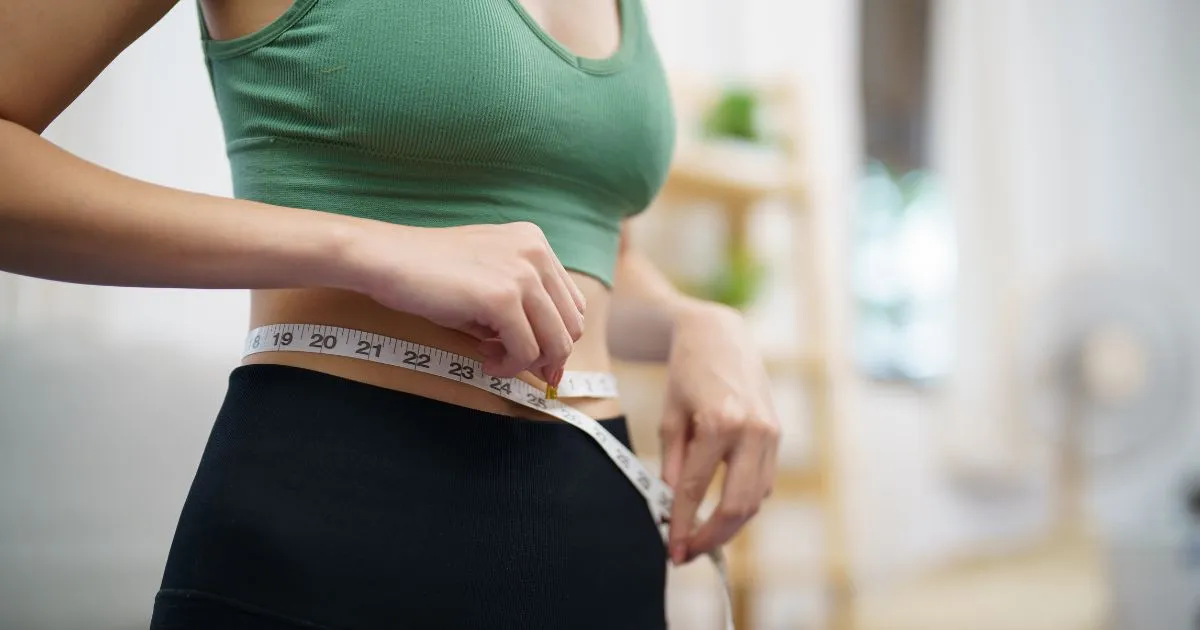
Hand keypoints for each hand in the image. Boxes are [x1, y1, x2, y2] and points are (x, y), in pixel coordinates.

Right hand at [341, 221, 585, 384]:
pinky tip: (484, 360)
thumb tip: (551, 365)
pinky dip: (508, 366)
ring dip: (525, 363)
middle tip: (512, 364)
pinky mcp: (503, 297)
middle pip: (570, 326)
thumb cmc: (429, 274)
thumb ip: (522, 312)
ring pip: (555, 343)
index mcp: (535, 242)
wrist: (386, 259)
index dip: (557, 338)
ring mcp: (522, 273)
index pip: (571, 303)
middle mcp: (536, 252)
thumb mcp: (487, 282)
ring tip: (492, 359)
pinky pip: (526, 351)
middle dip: (547, 356)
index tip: (534, 359)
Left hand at [660, 302, 779, 564]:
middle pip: (737, 505)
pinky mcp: (778, 435)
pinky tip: (721, 513)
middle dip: (711, 538)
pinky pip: (764, 482)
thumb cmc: (687, 374)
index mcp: (719, 422)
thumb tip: (673, 508)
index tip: (671, 550)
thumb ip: (672, 464)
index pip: (697, 489)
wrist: (720, 336)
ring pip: (756, 499)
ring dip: (730, 527)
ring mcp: (771, 433)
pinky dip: (744, 504)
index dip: (683, 525)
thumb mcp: (669, 417)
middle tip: (687, 555)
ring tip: (701, 540)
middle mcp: (752, 430)